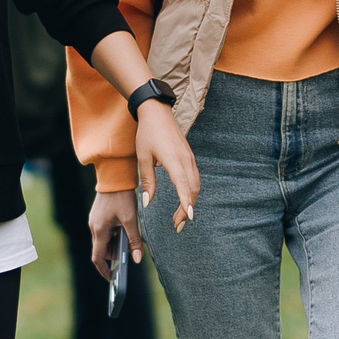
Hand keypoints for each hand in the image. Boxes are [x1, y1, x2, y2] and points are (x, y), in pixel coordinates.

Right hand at [90, 188, 141, 279]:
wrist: (114, 176)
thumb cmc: (122, 197)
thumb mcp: (131, 220)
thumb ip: (134, 241)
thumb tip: (137, 259)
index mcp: (100, 230)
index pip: (98, 258)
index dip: (104, 270)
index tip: (112, 278)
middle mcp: (93, 227)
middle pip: (101, 250)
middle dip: (114, 255)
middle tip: (128, 253)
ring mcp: (94, 221)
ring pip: (103, 241)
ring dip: (114, 244)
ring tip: (128, 237)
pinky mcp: (97, 217)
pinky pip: (103, 232)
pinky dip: (113, 236)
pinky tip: (123, 229)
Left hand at [132, 101, 200, 229]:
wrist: (157, 112)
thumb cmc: (147, 133)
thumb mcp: (142, 157)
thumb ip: (147, 181)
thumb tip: (148, 203)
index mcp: (173, 160)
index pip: (184, 186)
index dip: (186, 203)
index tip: (187, 218)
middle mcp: (185, 160)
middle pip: (192, 189)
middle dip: (187, 209)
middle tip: (177, 225)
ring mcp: (190, 158)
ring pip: (195, 185)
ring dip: (189, 202)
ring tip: (179, 217)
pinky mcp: (189, 157)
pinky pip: (194, 178)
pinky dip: (191, 192)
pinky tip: (184, 200)